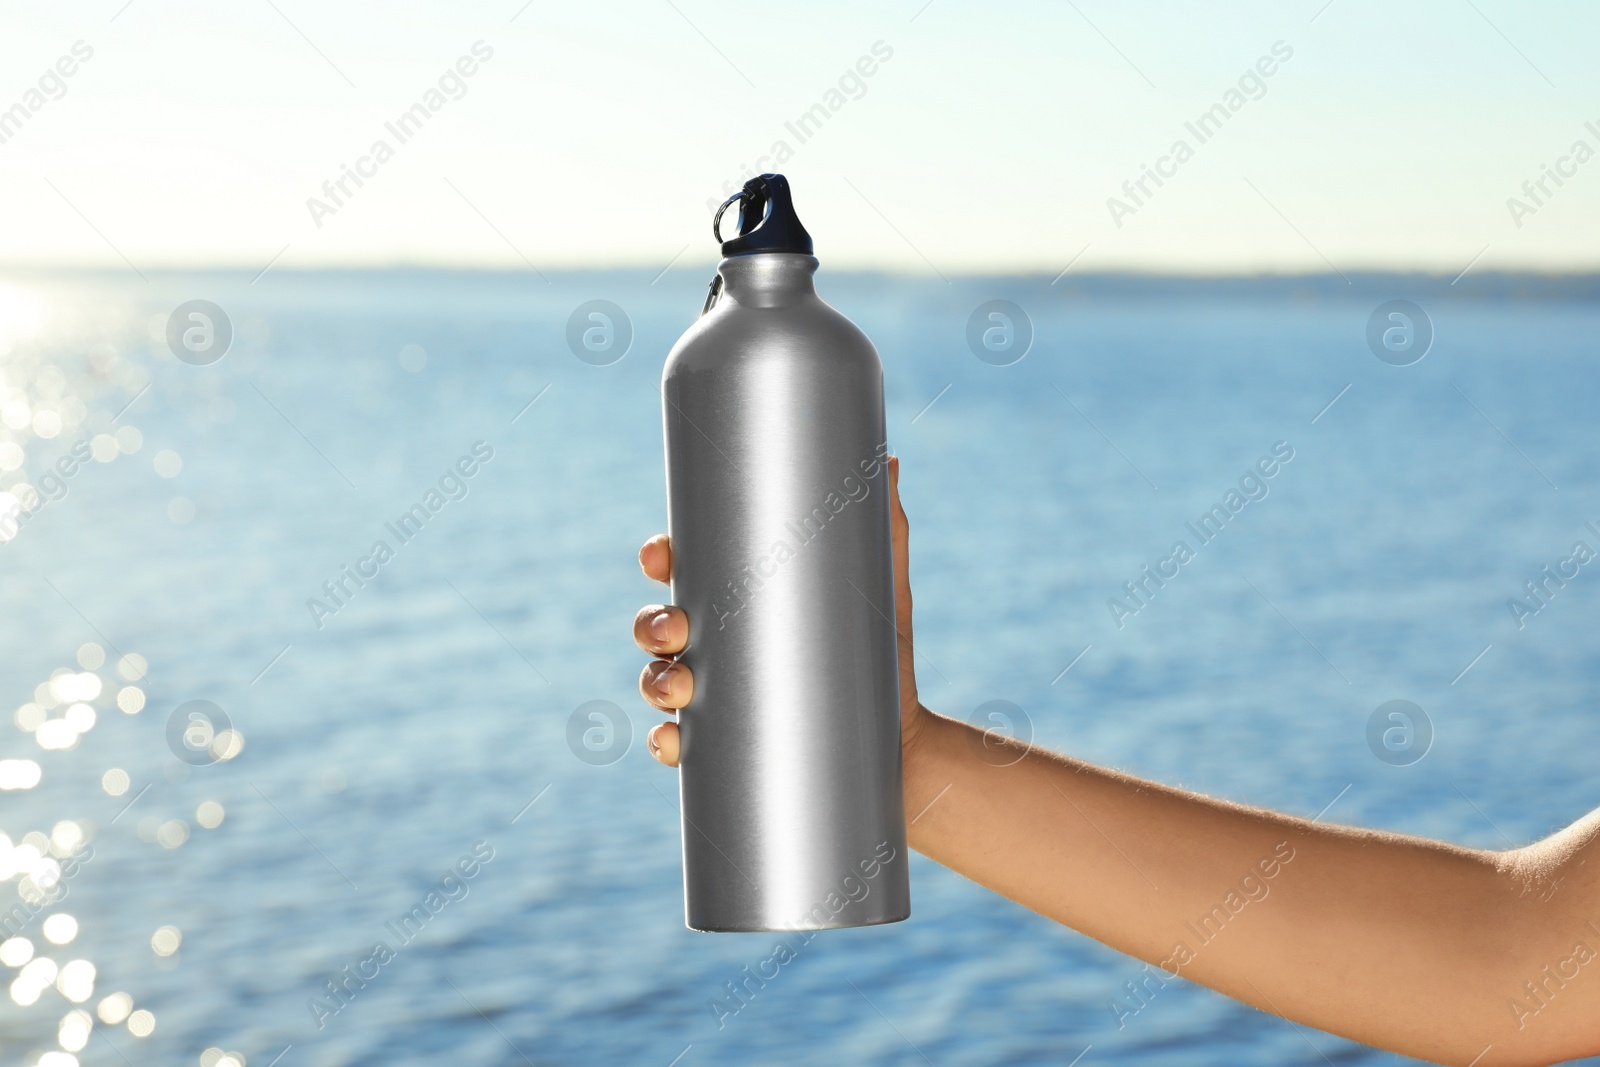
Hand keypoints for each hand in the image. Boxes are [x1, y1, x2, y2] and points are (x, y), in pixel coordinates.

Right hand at [633, 454, 930, 766]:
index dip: (660, 558)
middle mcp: (719, 644)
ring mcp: (717, 695)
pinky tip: (674, 740)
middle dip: (651, 624)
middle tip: (676, 630)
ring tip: (681, 688)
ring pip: (658, 681)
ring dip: (654, 682)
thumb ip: (882, 525)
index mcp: (743, 597)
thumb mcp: (883, 588)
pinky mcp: (725, 744)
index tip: (660, 557)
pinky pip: (677, 744)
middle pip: (658, 625)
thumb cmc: (884, 654)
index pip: (685, 569)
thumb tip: (886, 460)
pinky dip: (666, 742)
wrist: (903, 739)